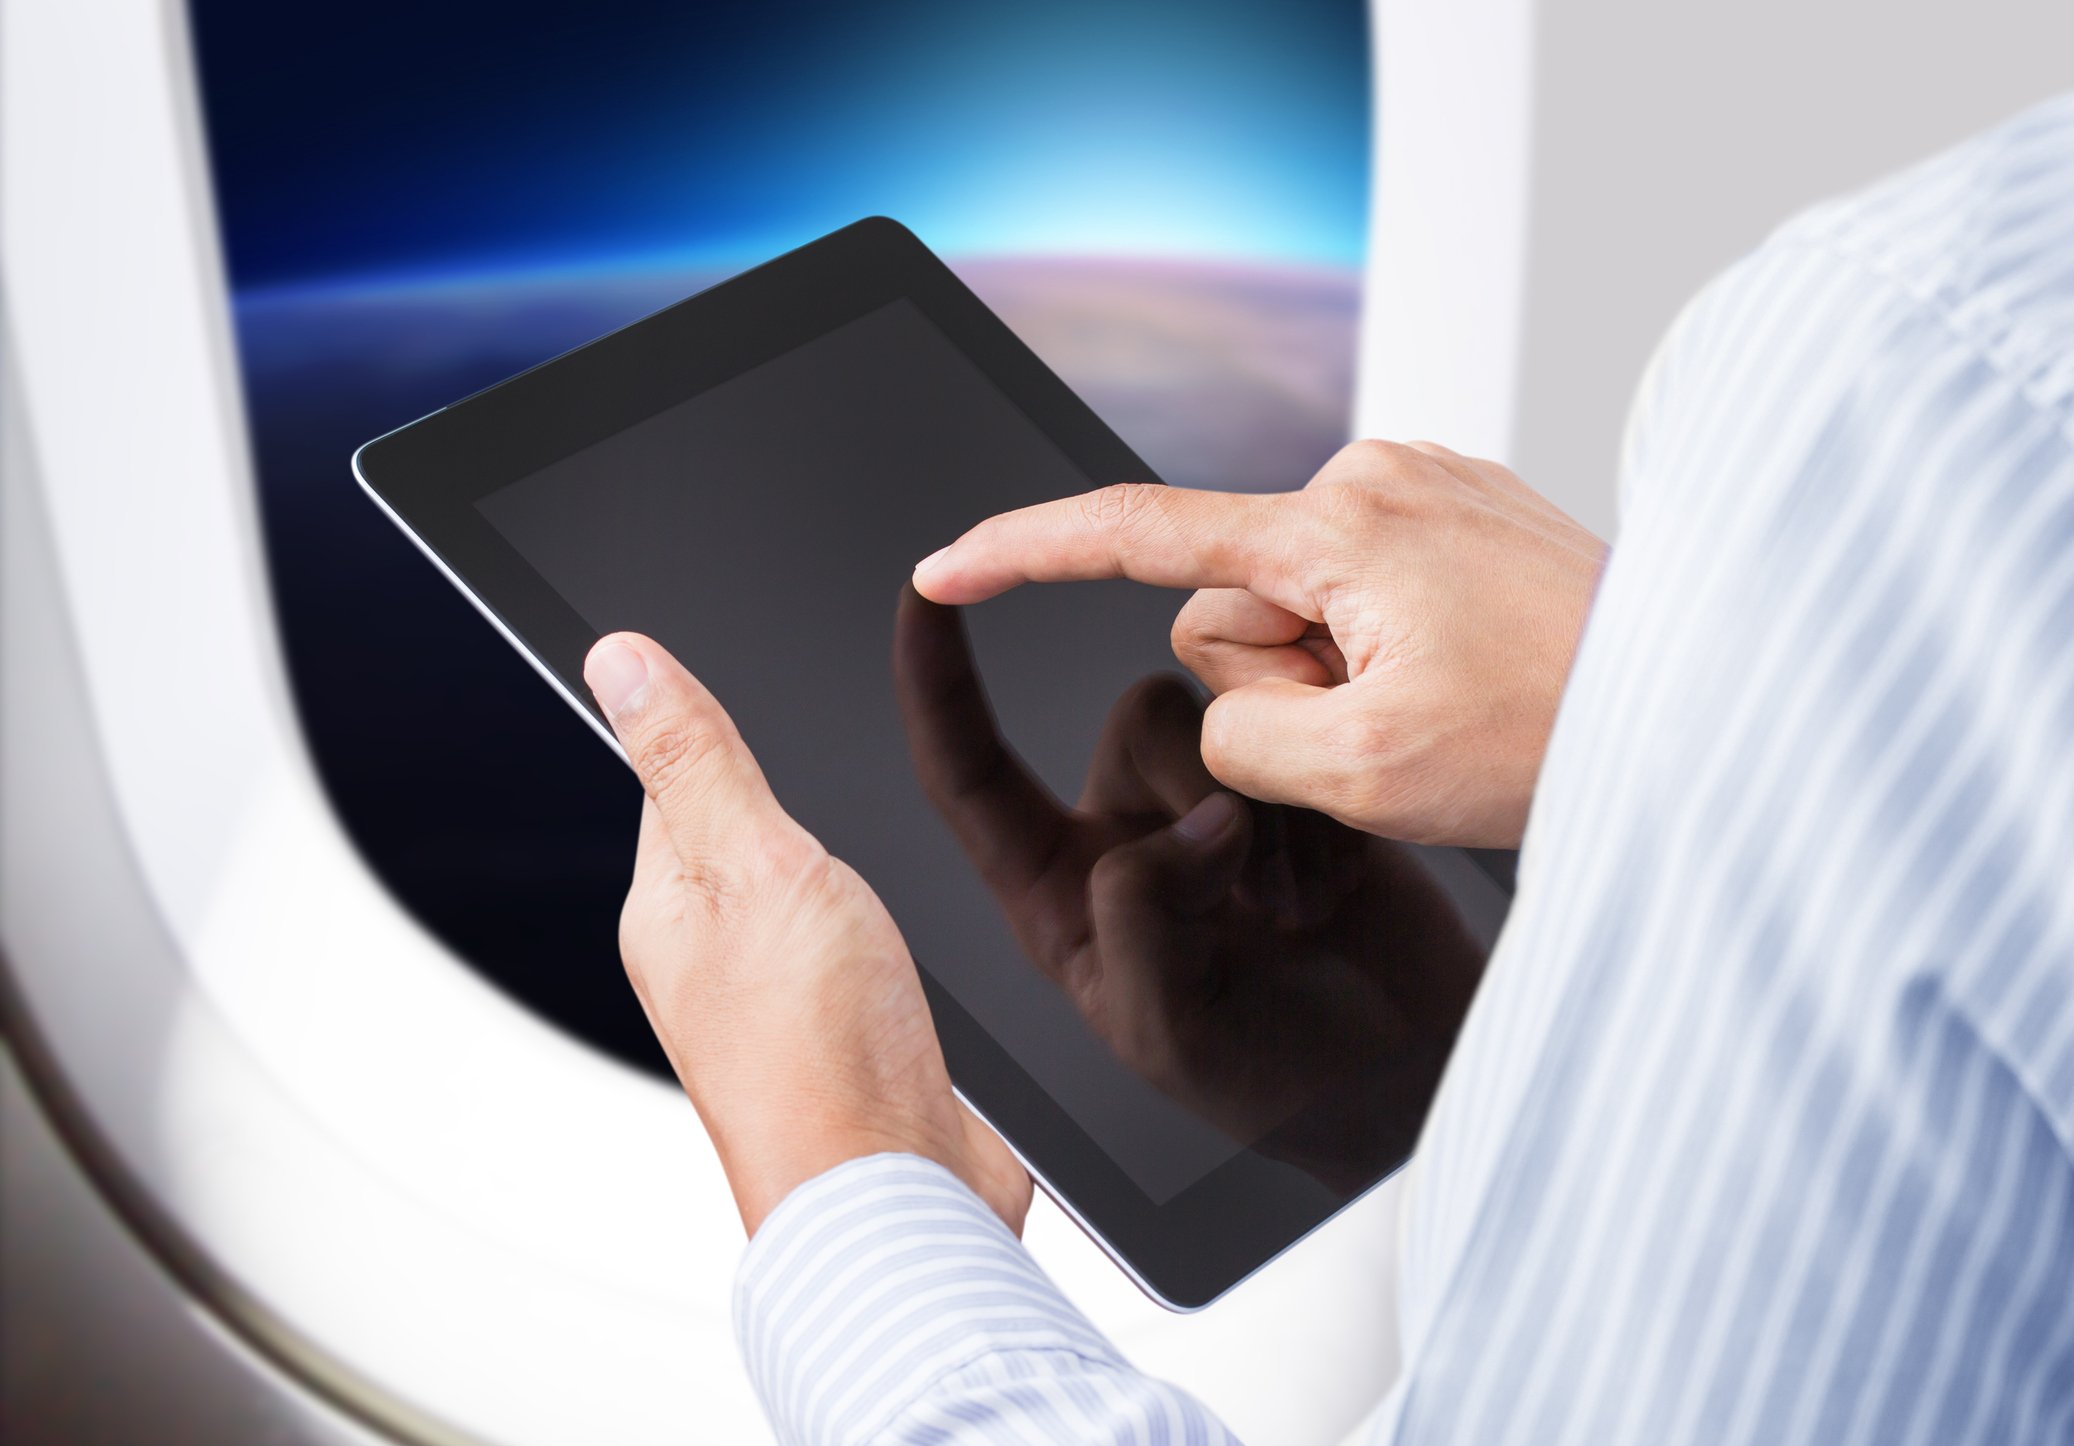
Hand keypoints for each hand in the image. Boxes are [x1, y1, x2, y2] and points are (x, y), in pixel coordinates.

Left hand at [584, 632, 1030, 1235]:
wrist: (899, 1195)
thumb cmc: (821, 1055)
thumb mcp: (755, 863)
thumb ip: (697, 760)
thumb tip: (617, 661)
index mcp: (666, 909)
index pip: (669, 780)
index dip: (708, 725)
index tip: (741, 685)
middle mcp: (711, 957)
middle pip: (738, 836)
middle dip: (782, 790)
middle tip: (826, 746)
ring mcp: (780, 1000)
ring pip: (802, 891)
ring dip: (836, 860)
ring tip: (869, 834)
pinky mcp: (849, 1035)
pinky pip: (853, 947)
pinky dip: (879, 918)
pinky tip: (904, 922)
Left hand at [893, 590, 1484, 1186]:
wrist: (1398, 1080)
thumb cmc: (1272, 1082)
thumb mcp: (1167, 1031)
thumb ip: (1144, 920)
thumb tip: (1194, 825)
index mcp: (1057, 892)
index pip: (969, 773)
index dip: (936, 683)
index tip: (921, 594)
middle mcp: (1126, 833)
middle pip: (1136, 720)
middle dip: (1197, 782)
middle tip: (1255, 902)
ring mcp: (1213, 810)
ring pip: (1220, 719)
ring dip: (1269, 805)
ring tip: (1303, 905)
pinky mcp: (1297, 793)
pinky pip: (1300, 736)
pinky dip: (1321, 809)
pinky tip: (1337, 886)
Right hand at [911, 441, 1604, 846]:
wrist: (1706, 697)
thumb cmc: (1562, 731)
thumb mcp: (1363, 775)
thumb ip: (1239, 736)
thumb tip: (1233, 700)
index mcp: (1333, 527)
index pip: (1135, 534)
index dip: (1024, 554)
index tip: (944, 567)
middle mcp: (1371, 478)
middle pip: (1232, 608)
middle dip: (1282, 683)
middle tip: (1392, 725)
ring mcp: (1420, 488)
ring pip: (1299, 612)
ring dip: (1342, 674)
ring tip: (1445, 700)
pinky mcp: (1455, 512)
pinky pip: (1363, 595)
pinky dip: (1388, 649)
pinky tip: (1465, 672)